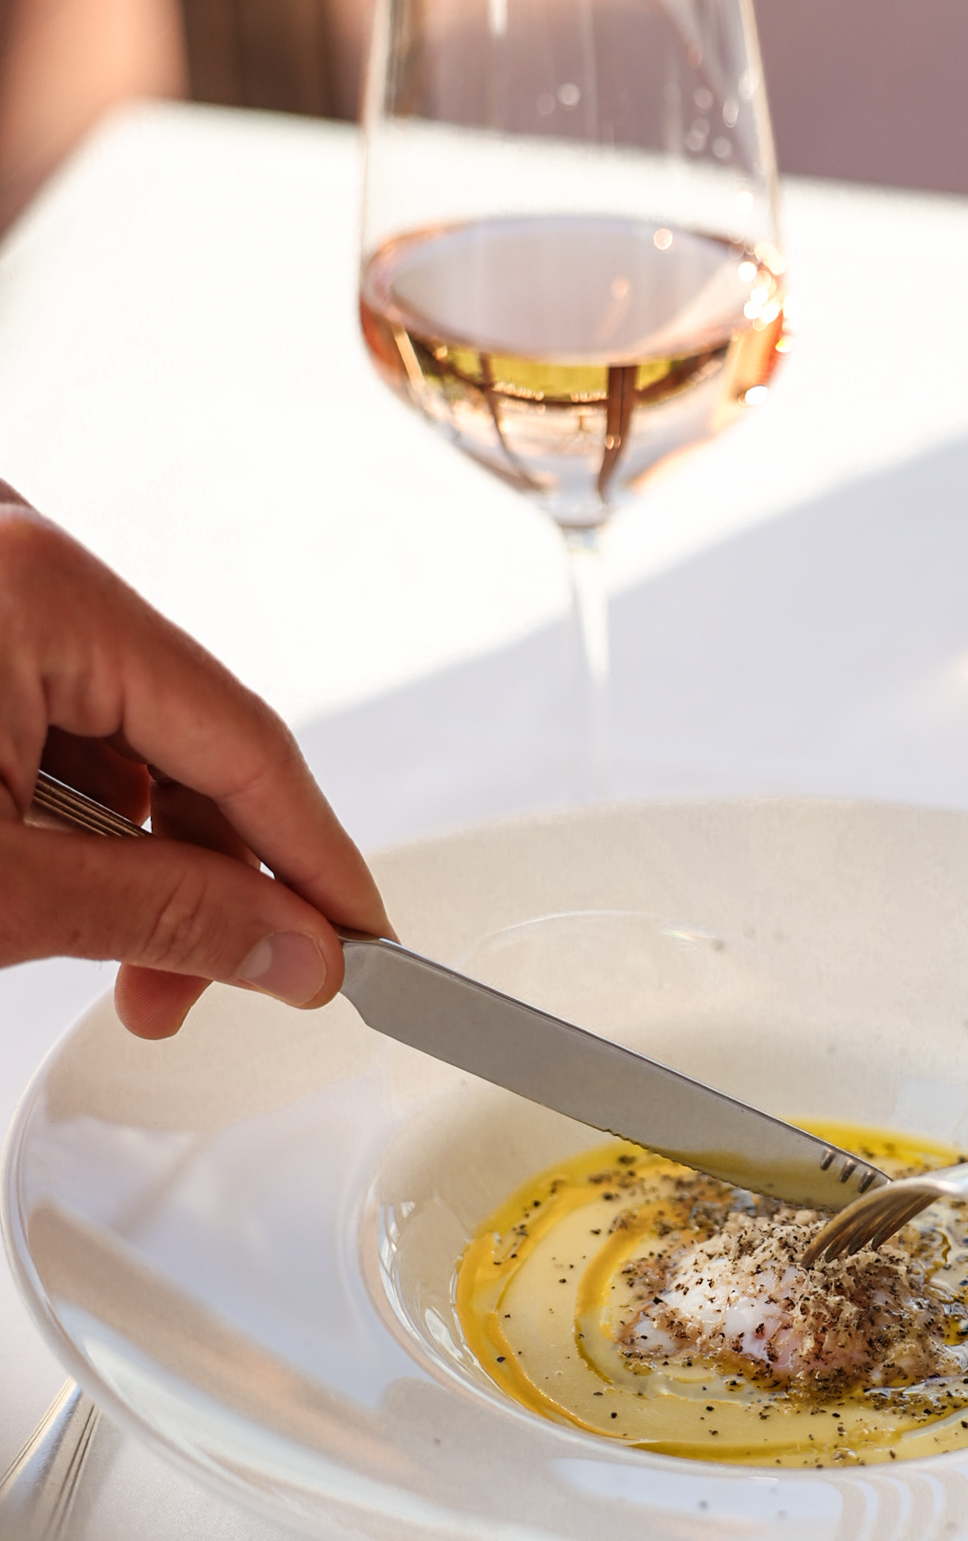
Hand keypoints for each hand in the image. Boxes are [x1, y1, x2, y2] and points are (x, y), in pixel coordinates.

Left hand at [0, 491, 390, 1037]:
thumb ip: (167, 917)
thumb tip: (299, 953)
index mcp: (39, 586)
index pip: (241, 737)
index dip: (314, 856)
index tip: (360, 939)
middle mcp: (15, 552)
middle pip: (179, 731)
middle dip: (201, 876)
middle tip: (211, 989)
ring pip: (111, 726)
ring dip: (126, 849)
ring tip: (117, 957)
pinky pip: (44, 706)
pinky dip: (60, 803)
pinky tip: (53, 879)